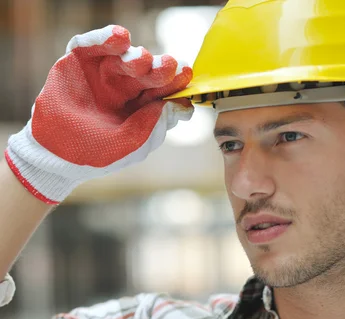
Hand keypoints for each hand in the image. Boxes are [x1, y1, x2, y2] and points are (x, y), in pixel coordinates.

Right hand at [5, 25, 193, 204]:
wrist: (56, 155)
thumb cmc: (96, 155)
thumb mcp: (131, 144)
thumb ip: (156, 126)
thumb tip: (184, 107)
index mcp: (139, 107)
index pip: (161, 90)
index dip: (174, 82)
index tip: (187, 74)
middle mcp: (123, 87)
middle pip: (146, 72)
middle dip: (159, 68)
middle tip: (169, 65)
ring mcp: (100, 73)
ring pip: (122, 56)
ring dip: (135, 56)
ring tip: (142, 59)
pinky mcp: (77, 61)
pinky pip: (91, 44)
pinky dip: (104, 38)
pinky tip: (119, 37)